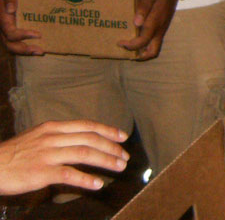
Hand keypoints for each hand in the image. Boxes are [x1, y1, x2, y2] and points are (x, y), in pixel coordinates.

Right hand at [0, 0, 41, 55]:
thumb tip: (11, 9)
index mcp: (2, 17)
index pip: (10, 33)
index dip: (22, 36)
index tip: (38, 34)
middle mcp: (3, 25)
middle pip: (9, 44)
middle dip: (23, 49)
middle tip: (40, 51)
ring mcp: (7, 28)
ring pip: (12, 45)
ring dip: (25, 50)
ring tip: (41, 51)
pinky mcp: (13, 28)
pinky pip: (17, 41)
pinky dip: (26, 45)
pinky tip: (40, 46)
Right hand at [0, 120, 127, 194]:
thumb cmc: (14, 154)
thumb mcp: (37, 136)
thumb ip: (58, 137)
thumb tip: (81, 141)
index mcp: (53, 127)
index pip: (86, 125)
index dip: (107, 130)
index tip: (122, 136)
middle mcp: (53, 138)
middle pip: (89, 139)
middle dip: (111, 147)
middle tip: (125, 156)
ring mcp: (47, 154)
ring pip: (84, 154)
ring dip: (105, 160)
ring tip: (119, 167)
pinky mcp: (41, 172)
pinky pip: (69, 174)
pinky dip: (86, 179)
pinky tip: (98, 184)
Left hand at [117, 0, 178, 59]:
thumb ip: (143, 8)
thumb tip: (136, 23)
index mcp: (156, 20)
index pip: (143, 40)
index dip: (131, 46)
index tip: (120, 42)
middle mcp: (161, 27)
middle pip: (154, 50)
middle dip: (141, 55)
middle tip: (127, 50)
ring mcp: (164, 26)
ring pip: (156, 46)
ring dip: (144, 49)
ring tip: (131, 45)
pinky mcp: (164, 24)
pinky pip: (156, 39)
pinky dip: (147, 43)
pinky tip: (139, 35)